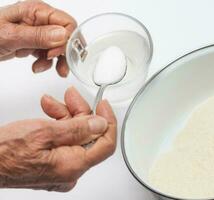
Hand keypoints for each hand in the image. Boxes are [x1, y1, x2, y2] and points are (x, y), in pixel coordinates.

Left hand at [0, 0, 76, 76]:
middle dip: (64, 53)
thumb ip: (38, 36)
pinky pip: (50, 53)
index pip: (67, 23)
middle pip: (67, 35)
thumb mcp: (10, 36)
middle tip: (59, 67)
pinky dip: (47, 63)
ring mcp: (38, 31)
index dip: (67, 40)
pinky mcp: (35, 42)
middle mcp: (40, 20)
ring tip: (44, 68)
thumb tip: (63, 35)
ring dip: (56, 60)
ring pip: (60, 46)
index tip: (55, 54)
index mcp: (36, 11)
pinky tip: (37, 67)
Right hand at [0, 87, 116, 191]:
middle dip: (81, 112)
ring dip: (66, 115)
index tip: (103, 104)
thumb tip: (100, 124)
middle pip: (89, 136)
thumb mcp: (44, 132)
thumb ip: (78, 128)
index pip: (106, 144)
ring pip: (76, 136)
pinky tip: (49, 112)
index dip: (108, 121)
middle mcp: (70, 171)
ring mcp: (61, 170)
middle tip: (71, 95)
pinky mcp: (53, 165)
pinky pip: (65, 142)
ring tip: (51, 102)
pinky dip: (59, 125)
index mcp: (72, 165)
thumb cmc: (4, 151)